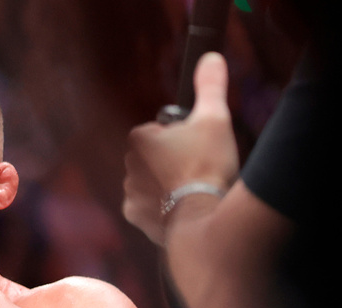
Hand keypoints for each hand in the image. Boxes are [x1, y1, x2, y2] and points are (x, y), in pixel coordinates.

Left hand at [122, 52, 238, 243]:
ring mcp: (129, 192)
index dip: (181, 137)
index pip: (158, 130)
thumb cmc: (207, 165)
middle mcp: (127, 165)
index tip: (196, 147)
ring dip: (165, 184)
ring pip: (150, 182)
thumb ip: (210, 86)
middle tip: (197, 168)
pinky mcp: (135, 216)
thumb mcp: (214, 117)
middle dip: (171, 161)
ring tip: (191, 189)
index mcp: (138, 139)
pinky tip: (181, 207)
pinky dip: (161, 208)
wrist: (203, 215)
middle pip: (153, 157)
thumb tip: (210, 57)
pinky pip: (147, 207)